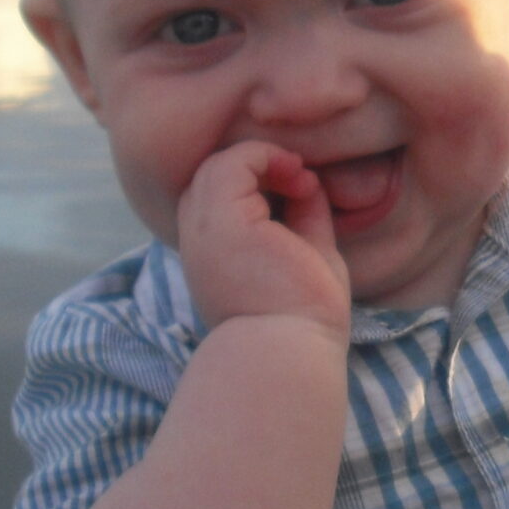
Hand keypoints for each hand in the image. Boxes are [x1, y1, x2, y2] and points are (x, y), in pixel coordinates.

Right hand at [175, 141, 351, 337]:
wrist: (289, 350)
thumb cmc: (303, 318)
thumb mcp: (308, 253)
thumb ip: (304, 217)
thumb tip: (309, 182)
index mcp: (215, 252)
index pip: (221, 198)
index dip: (259, 182)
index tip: (301, 193)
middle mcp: (199, 238)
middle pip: (212, 178)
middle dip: (258, 168)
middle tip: (300, 183)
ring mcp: (203, 228)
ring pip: (218, 164)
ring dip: (265, 160)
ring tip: (300, 179)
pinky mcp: (219, 221)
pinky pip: (233, 162)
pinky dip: (267, 158)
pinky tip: (298, 177)